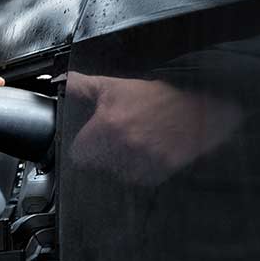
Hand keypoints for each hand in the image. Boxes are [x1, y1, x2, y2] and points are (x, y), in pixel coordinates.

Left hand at [66, 73, 243, 185]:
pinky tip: (149, 152)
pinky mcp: (158, 174)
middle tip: (117, 139)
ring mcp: (141, 163)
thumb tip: (60, 81)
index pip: (78, 156)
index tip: (90, 142)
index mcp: (107, 127)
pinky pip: (139, 180)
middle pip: (98, 166)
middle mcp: (123, 148)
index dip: (83, 148)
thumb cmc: (158, 97)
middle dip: (103, 154)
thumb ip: (81, 86)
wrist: (199, 110)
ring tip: (135, 144)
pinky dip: (141, 170)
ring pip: (117, 175)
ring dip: (122, 164)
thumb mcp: (115, 87)